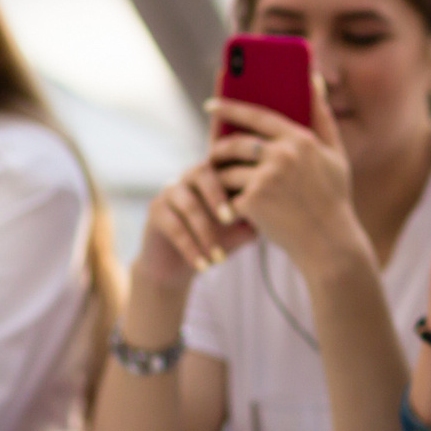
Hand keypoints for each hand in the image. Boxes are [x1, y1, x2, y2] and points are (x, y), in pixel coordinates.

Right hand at [135, 156, 255, 293]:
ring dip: (206, 233)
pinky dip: (190, 248)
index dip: (239, 179)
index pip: (226, 164)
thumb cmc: (216, 242)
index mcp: (214, 174)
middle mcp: (188, 176)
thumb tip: (275, 211)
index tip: (255, 201)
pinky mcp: (154, 211)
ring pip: (188, 205)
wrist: (180, 265)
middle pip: (202, 172)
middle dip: (218, 196)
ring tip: (219, 258)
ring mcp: (169, 191)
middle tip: (231, 219)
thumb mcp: (239, 229)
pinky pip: (174, 226)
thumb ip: (254, 217)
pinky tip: (204, 266)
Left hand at [208, 78, 367, 280]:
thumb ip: (322, 115)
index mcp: (300, 139)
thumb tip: (313, 79)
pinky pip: (228, 195)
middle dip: (219, 150)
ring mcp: (266, 178)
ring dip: (221, 177)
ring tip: (221, 184)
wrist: (328, 242)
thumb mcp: (335, 154)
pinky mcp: (252, 202)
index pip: (256, 115)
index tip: (211, 106)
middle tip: (213, 154)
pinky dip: (227, 202)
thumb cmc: (332, 197)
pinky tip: (230, 211)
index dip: (230, 108)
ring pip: (228, 170)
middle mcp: (282, 154)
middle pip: (235, 143)